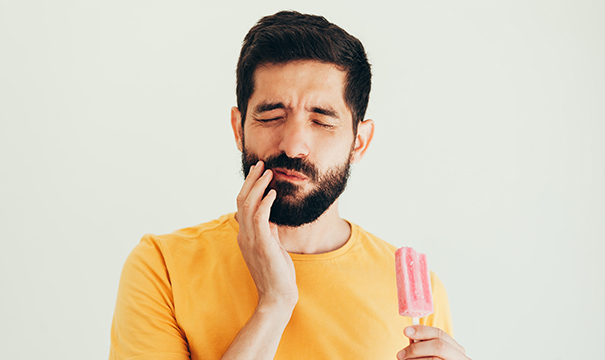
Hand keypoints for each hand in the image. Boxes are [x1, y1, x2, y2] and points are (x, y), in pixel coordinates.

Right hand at [235, 161, 297, 309]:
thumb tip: (272, 219)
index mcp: (245, 236)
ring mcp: (251, 240)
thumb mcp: (272, 247)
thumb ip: (269, 232)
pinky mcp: (262, 245)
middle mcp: (244, 236)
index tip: (259, 173)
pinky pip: (259, 219)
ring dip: (259, 187)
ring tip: (269, 173)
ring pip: (248, 206)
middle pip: (242, 200)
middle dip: (251, 180)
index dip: (249, 187)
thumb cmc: (277, 273)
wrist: (277, 296)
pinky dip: (265, 203)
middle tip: (261, 165)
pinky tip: (272, 193)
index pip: (242, 205)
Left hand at [397, 325, 469, 359]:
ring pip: (434, 359)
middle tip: (400, 355)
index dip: (422, 331)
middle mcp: (462, 358)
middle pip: (439, 346)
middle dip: (417, 348)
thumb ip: (424, 347)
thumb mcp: (433, 355)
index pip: (440, 334)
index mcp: (457, 351)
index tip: (406, 331)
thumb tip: (411, 337)